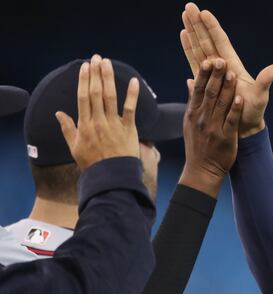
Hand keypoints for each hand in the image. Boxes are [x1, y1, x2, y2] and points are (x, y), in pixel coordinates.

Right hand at [56, 55, 139, 169]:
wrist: (111, 177)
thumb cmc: (93, 163)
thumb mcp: (75, 147)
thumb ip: (68, 129)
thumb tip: (59, 113)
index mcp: (85, 125)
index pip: (83, 97)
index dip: (83, 80)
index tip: (84, 67)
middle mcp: (98, 121)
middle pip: (95, 93)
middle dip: (95, 74)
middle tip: (96, 58)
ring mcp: (113, 124)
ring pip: (110, 97)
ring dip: (108, 78)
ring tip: (107, 63)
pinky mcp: (128, 129)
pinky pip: (130, 109)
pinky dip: (132, 95)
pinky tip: (134, 81)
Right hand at [180, 2, 272, 137]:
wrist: (244, 127)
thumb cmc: (253, 111)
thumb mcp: (260, 95)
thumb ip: (266, 80)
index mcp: (233, 65)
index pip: (221, 42)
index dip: (213, 28)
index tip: (204, 13)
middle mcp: (222, 66)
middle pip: (208, 40)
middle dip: (198, 24)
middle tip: (189, 6)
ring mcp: (212, 72)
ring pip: (199, 47)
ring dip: (192, 31)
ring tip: (184, 15)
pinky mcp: (205, 81)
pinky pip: (194, 61)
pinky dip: (189, 48)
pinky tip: (183, 36)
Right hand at [180, 57, 243, 197]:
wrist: (202, 171)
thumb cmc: (198, 145)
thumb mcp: (189, 123)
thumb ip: (192, 101)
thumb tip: (190, 81)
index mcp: (193, 113)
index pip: (198, 90)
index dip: (203, 74)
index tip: (208, 60)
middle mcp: (201, 119)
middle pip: (208, 94)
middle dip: (215, 76)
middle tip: (220, 60)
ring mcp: (213, 128)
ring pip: (219, 105)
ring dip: (226, 88)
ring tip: (231, 73)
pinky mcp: (225, 138)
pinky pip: (230, 121)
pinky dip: (234, 110)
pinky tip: (239, 98)